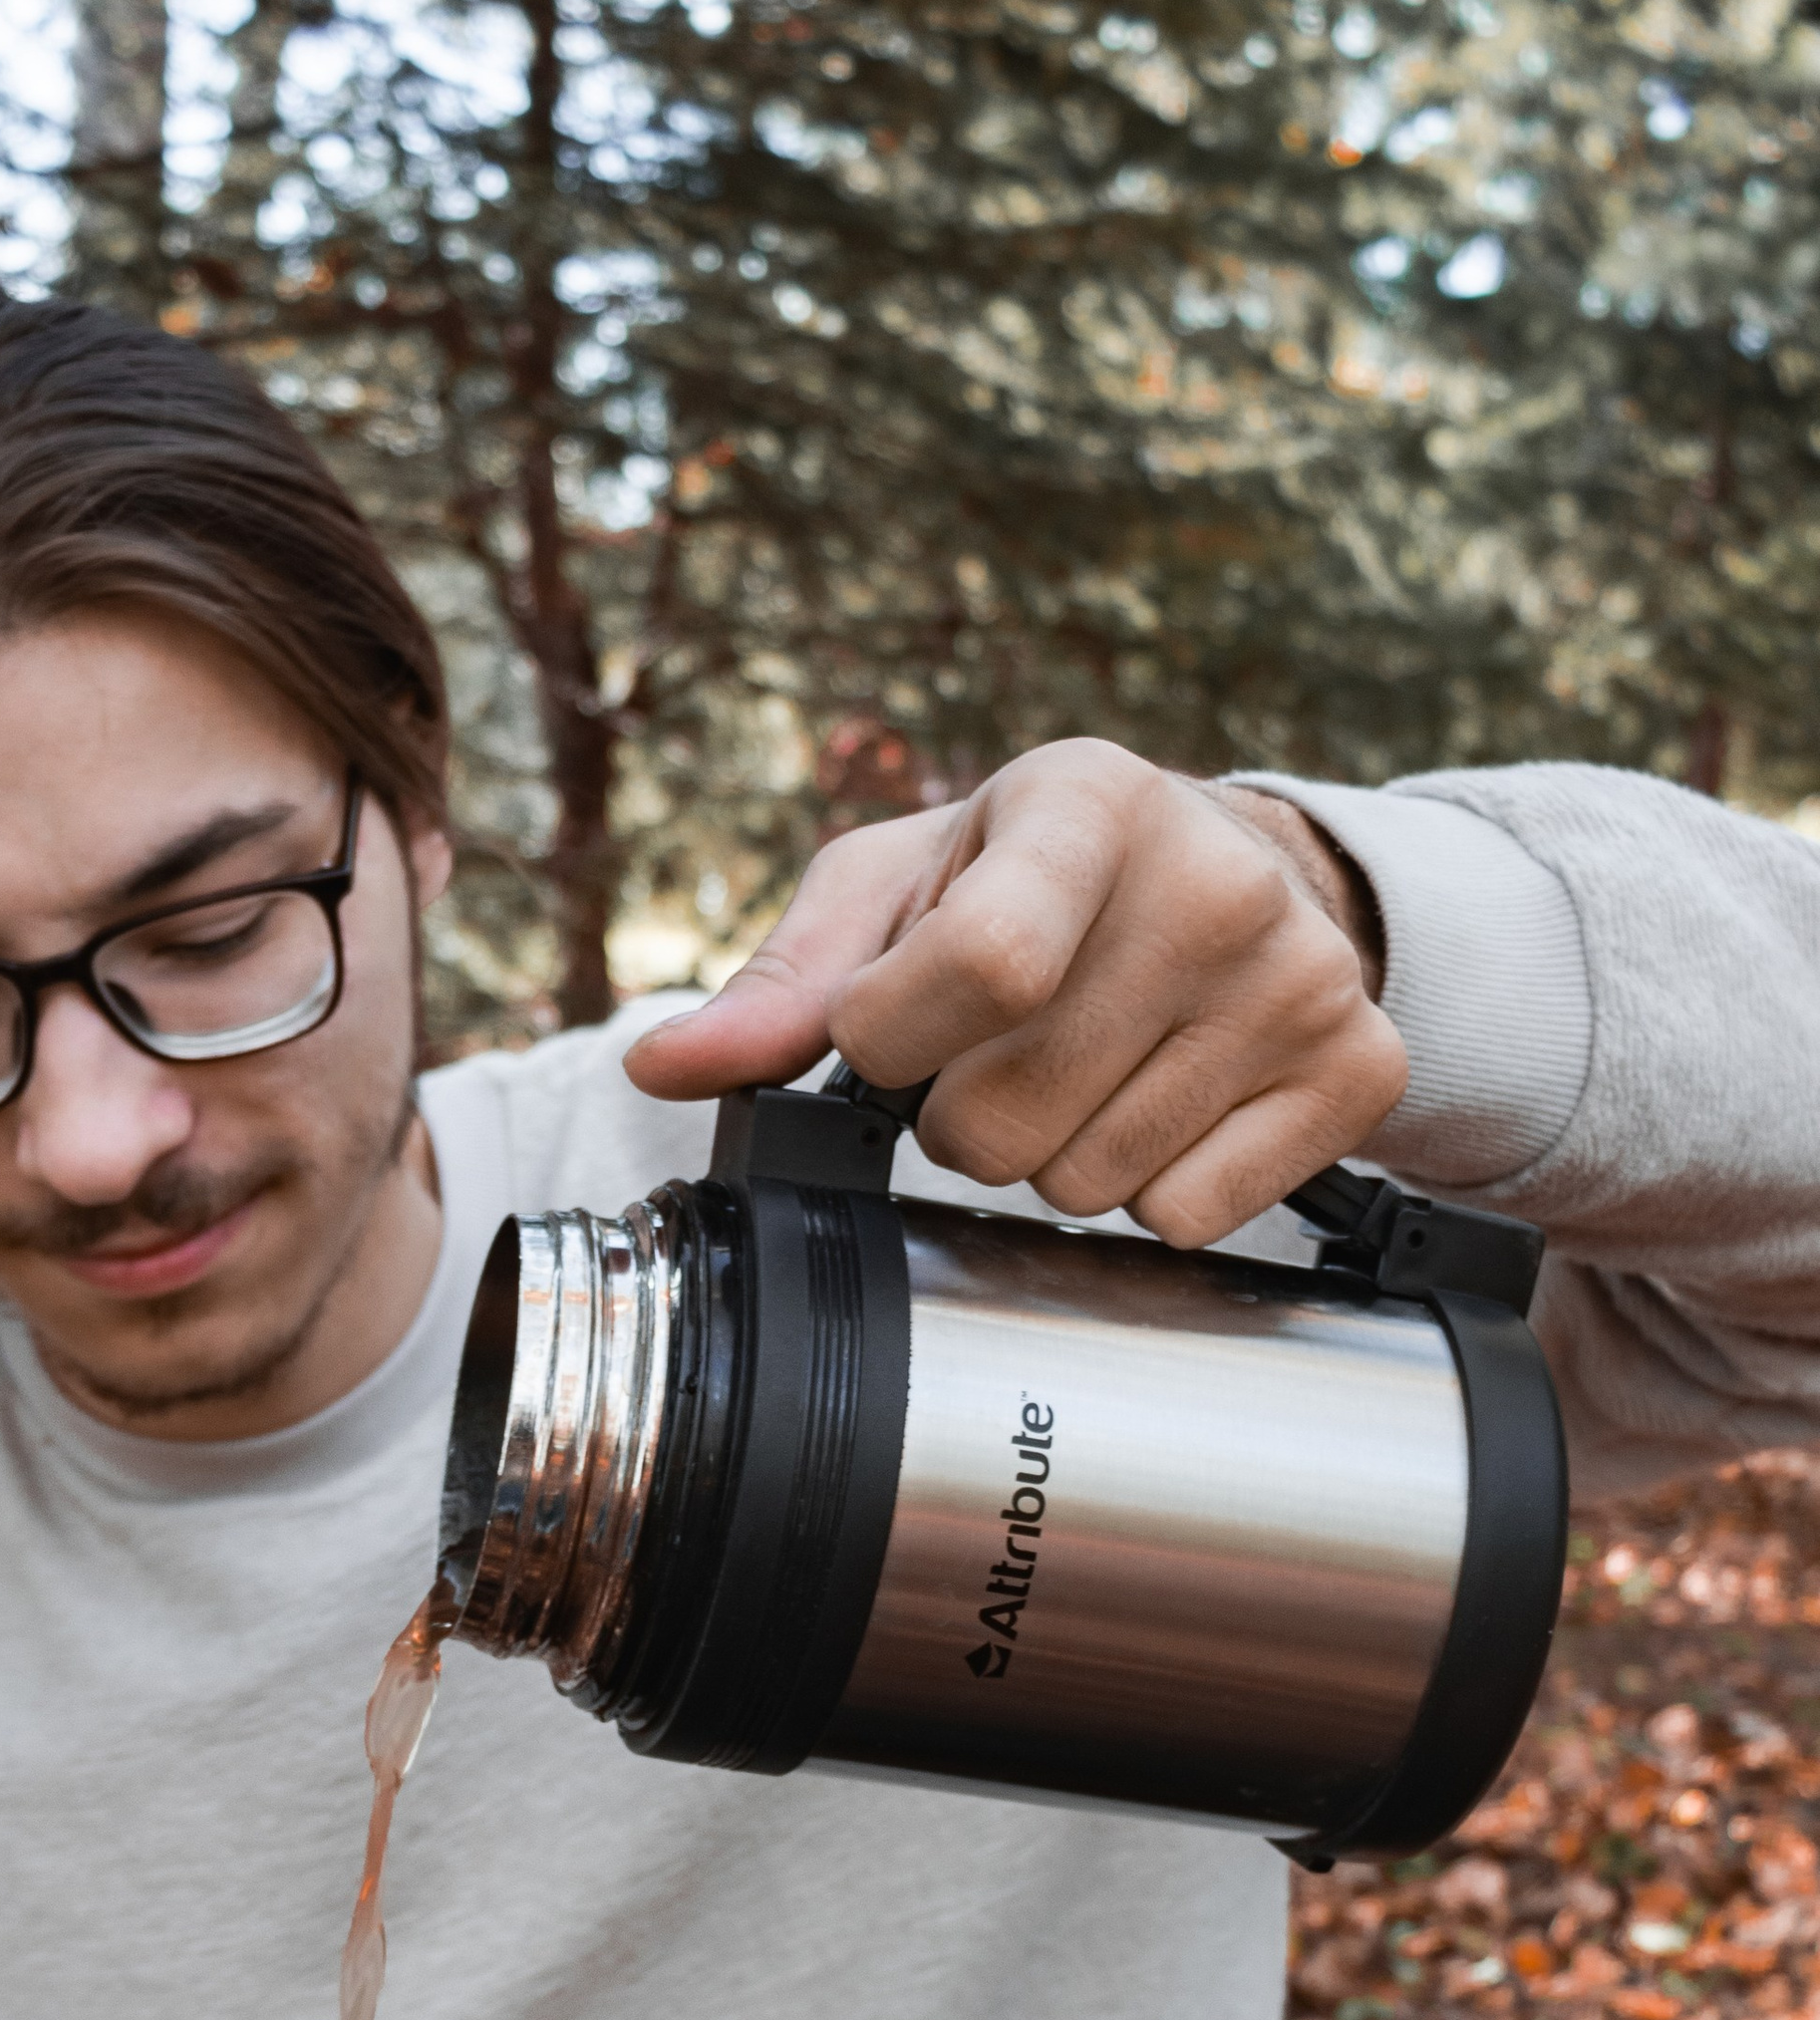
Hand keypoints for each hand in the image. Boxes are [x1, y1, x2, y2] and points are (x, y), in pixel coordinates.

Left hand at [626, 742, 1406, 1249]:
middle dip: (963, 1120)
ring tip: (1081, 1072)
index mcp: (1085, 803)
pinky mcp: (1358, 1065)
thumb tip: (662, 1068)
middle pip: (1012, 1113)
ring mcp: (1300, 976)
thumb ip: (781, 987)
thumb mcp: (893, 889)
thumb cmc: (1021, 880)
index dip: (899, 1039)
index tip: (889, 1034)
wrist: (1224, 872)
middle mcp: (1215, 878)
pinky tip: (1160, 1106)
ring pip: (1092, 1184)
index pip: (981, 963)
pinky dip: (1149, 1195)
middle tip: (998, 1055)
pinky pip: (1190, 1216)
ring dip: (1054, 1159)